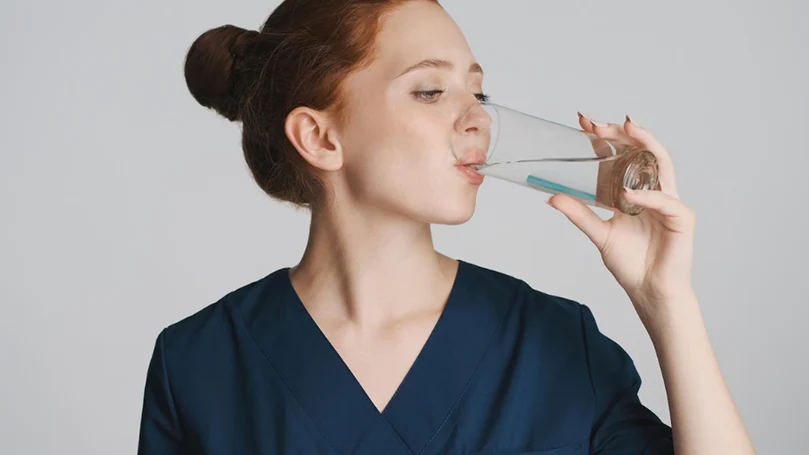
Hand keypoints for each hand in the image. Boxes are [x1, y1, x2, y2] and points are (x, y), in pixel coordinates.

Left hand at [547, 113, 695, 320]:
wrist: (650, 291)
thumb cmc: (632, 263)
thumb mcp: (599, 233)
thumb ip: (579, 214)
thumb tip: (552, 197)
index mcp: (637, 190)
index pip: (625, 154)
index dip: (607, 137)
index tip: (583, 124)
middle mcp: (655, 190)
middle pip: (644, 150)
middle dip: (622, 133)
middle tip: (597, 124)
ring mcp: (670, 201)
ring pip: (662, 163)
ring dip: (643, 144)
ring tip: (624, 130)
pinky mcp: (681, 217)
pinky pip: (664, 200)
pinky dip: (645, 195)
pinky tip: (626, 193)